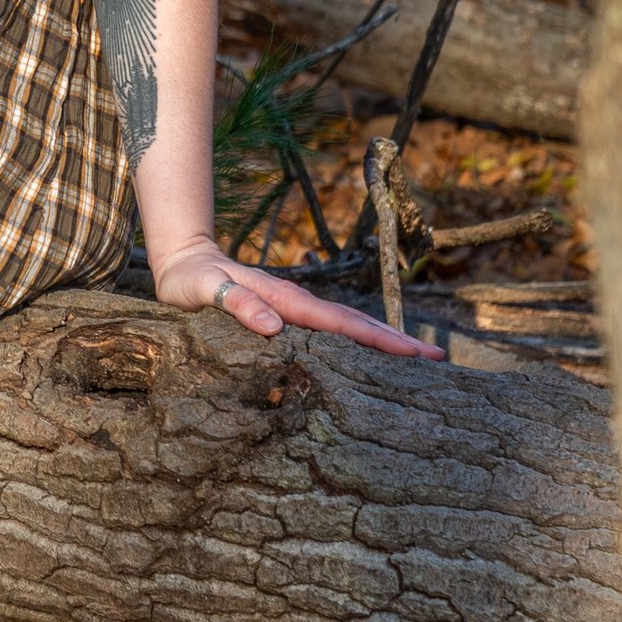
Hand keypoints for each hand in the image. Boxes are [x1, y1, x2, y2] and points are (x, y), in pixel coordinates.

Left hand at [151, 237, 442, 358]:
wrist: (184, 263)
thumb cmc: (191, 281)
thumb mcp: (205, 290)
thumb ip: (236, 303)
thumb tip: (274, 326)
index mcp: (285, 300)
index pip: (340, 323)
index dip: (377, 339)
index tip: (413, 353)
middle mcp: (297, 304)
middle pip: (355, 323)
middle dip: (396, 340)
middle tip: (438, 359)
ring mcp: (295, 309)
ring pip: (348, 326)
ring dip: (383, 340)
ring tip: (419, 357)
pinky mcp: (288, 316)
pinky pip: (331, 331)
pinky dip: (357, 340)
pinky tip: (370, 356)